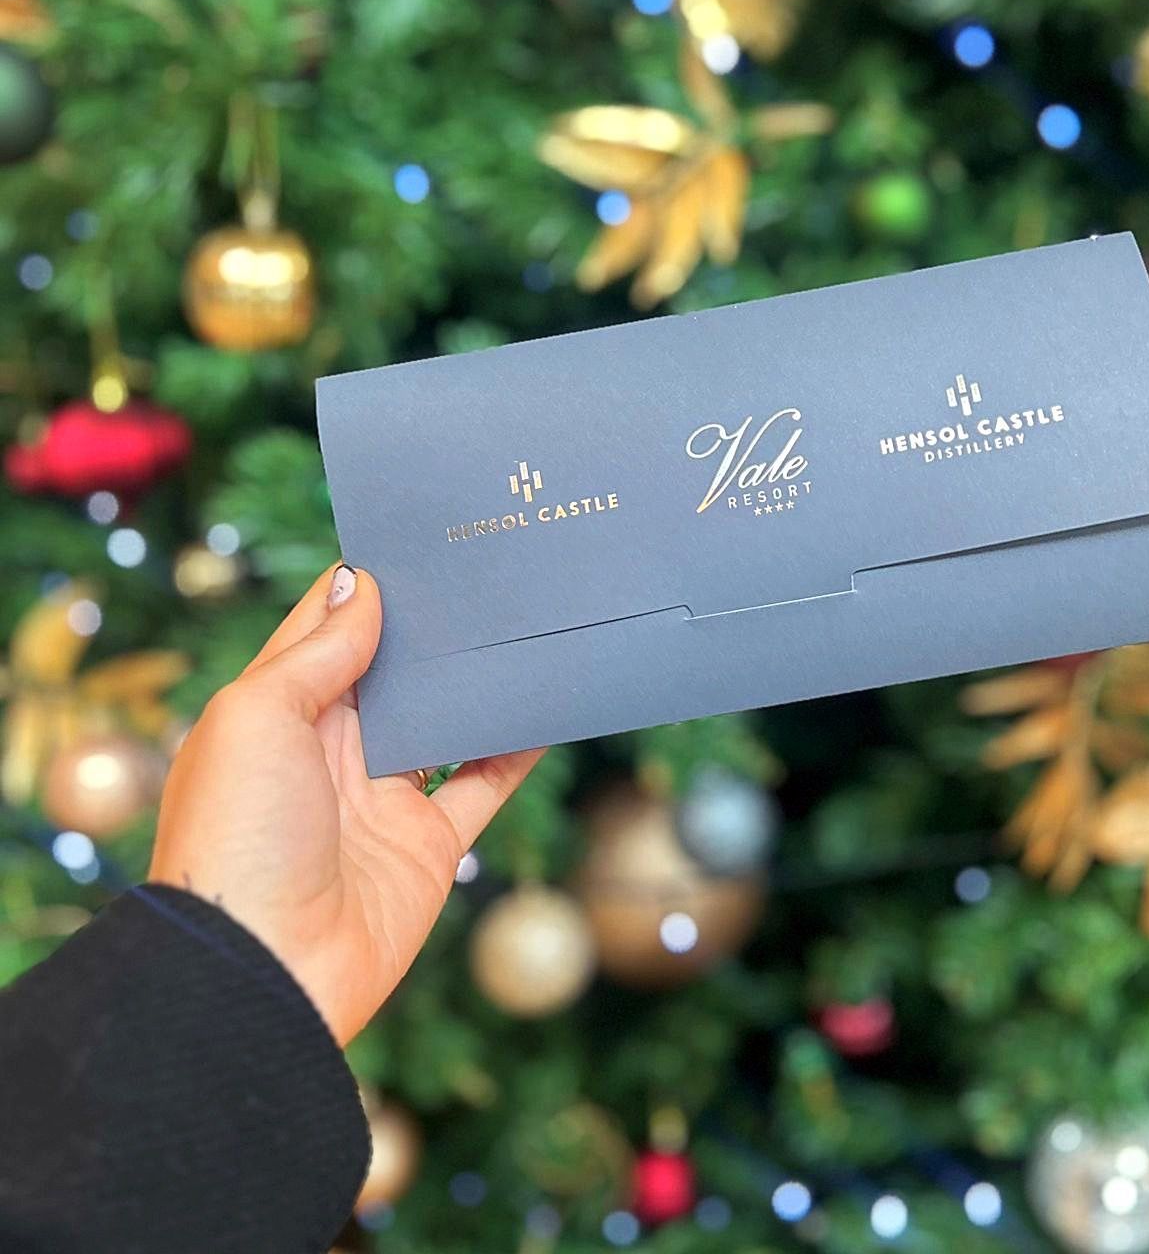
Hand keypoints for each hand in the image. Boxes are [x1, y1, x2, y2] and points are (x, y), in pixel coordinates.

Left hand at [150, 564, 541, 1044]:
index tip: (415, 537)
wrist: (262, 975)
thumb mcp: (257, 719)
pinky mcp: (428, 845)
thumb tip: (363, 585)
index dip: (365, 585)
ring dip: (478, 679)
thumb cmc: (237, 838)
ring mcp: (383, 798)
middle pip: (394, 672)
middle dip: (432, 626)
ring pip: (445, 721)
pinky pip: (484, 784)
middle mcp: (331, 751)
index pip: (324, 631)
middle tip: (487, 571)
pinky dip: (518, 747)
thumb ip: (317, 653)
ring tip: (524, 622)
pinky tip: (548, 704)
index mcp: (276, 713)